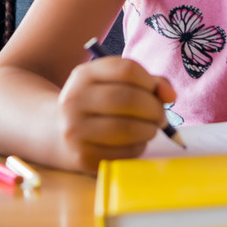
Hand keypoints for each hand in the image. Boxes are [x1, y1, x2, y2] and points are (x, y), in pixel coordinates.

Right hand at [54, 56, 176, 173]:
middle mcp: (74, 99)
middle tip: (161, 116)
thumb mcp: (114, 83)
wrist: (56, 131)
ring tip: (150, 129)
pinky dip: (139, 147)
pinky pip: (124, 152)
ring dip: (149, 129)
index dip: (151, 82)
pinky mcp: (83, 156)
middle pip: (128, 99)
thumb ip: (148, 82)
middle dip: (155, 109)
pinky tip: (136, 142)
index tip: (160, 93)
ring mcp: (75, 129)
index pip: (126, 70)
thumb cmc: (96, 104)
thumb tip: (170, 95)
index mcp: (83, 74)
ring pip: (128, 128)